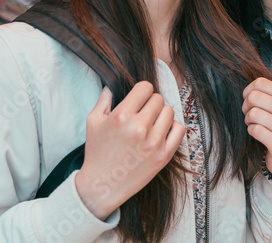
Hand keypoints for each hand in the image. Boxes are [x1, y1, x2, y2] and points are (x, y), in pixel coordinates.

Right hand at [75, 82, 184, 219]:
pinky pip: (179, 130)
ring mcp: (153, 142)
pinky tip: (161, 133)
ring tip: (150, 125)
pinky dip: (173, 128)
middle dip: (150, 104)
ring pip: (169, 112)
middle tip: (142, 115)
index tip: (138, 100)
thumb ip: (103, 99)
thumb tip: (113, 84)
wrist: (101, 186)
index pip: (145, 87)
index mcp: (121, 115)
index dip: (142, 92)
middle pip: (158, 99)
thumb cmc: (97, 152)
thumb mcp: (93, 121)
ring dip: (161, 116)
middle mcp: (139, 127)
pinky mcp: (163, 156)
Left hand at [242, 78, 271, 183]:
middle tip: (249, 114)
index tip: (248, 100)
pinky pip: (255, 130)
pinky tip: (258, 134)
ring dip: (248, 120)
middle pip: (255, 97)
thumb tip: (246, 90)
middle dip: (245, 106)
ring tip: (253, 124)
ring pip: (253, 114)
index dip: (248, 90)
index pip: (261, 82)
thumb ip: (266, 95)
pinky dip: (251, 131)